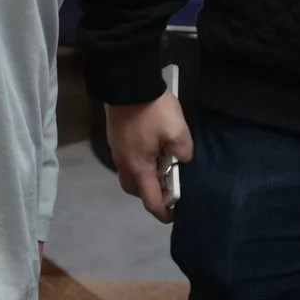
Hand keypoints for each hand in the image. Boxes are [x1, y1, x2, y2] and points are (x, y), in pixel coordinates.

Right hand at [106, 93, 193, 223]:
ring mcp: (117, 151)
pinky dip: (139, 164)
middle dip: (151, 195)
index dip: (162, 212)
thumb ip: (184, 151)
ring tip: (161, 167)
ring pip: (129, 175)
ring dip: (144, 178)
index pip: (150, 200)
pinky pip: (128, 161)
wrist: (128, 84)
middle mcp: (124, 164)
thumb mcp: (178, 131)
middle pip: (135, 190)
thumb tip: (183, 160)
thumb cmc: (153, 111)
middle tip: (168, 187)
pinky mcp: (115, 138)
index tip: (174, 215)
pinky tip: (152, 151)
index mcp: (139, 167)